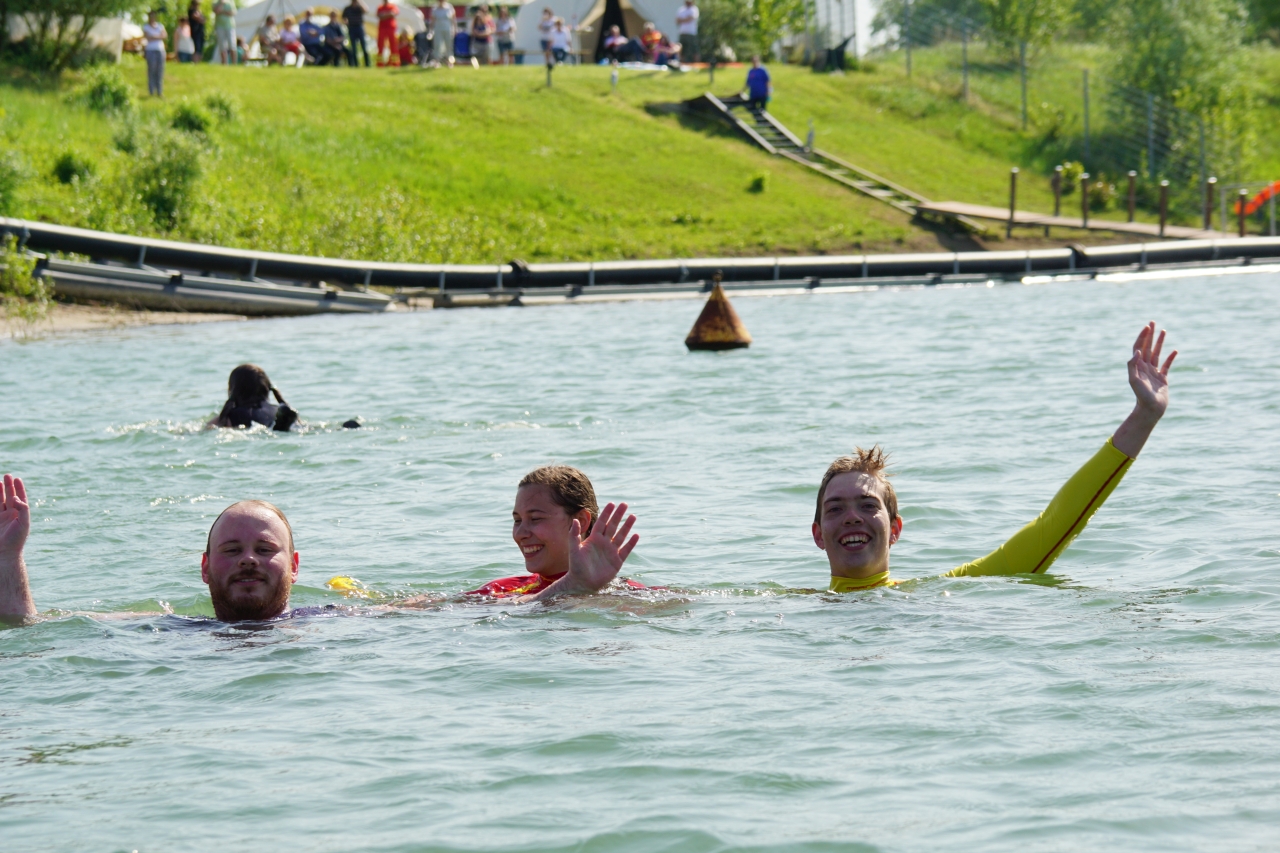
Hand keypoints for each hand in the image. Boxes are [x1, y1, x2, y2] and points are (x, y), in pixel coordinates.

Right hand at [0, 474, 29, 558]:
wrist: (4, 553)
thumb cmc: (16, 539)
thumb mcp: (24, 523)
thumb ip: (23, 509)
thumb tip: (16, 498)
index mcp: (21, 514)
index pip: (21, 498)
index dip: (19, 488)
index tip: (17, 479)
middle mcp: (11, 514)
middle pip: (10, 496)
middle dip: (9, 486)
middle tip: (7, 475)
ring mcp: (1, 517)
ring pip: (0, 500)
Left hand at [530, 502, 638, 600]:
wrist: (582, 584)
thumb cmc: (576, 567)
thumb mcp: (574, 549)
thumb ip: (574, 535)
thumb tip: (575, 520)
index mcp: (593, 539)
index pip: (602, 523)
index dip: (607, 513)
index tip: (612, 503)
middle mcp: (603, 543)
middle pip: (613, 526)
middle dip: (618, 515)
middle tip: (625, 504)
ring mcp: (611, 552)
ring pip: (621, 536)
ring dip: (627, 526)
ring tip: (633, 516)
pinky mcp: (617, 561)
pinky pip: (626, 550)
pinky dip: (631, 543)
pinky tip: (636, 535)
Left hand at [1112, 322, 1175, 457]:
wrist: (1151, 410)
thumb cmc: (1141, 396)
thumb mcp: (1134, 381)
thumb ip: (1133, 366)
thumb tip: (1137, 351)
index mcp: (1137, 367)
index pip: (1139, 348)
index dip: (1142, 337)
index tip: (1147, 326)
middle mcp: (1145, 368)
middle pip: (1147, 347)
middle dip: (1149, 335)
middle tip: (1152, 322)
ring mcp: (1154, 373)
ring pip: (1157, 354)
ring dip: (1159, 342)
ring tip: (1163, 331)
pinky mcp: (1162, 379)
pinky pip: (1167, 365)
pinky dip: (1170, 358)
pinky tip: (1174, 351)